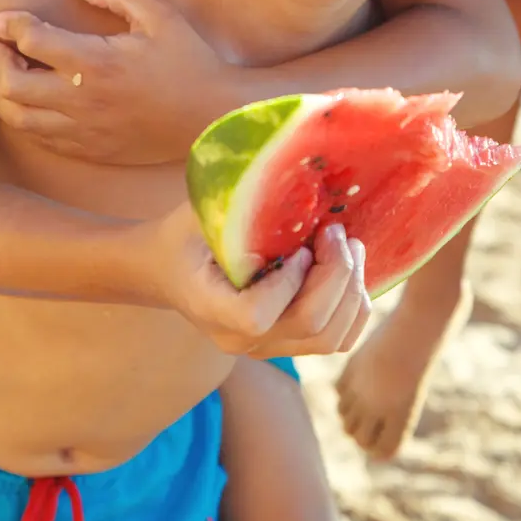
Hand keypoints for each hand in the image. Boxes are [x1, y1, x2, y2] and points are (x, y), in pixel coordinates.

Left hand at [0, 0, 233, 164]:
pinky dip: (26, 119)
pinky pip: (41, 138)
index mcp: (95, 62)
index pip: (33, 41)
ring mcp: (83, 130)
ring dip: (4, 95)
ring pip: (18, 118)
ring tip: (7, 77)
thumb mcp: (161, 15)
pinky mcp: (90, 149)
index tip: (3, 19)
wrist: (212, 117)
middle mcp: (81, 100)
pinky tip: (32, 105)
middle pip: (12, 85)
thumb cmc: (189, 62)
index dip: (11, 26)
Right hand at [144, 208, 372, 357]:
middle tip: (338, 233)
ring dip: (352, 290)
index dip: (288, 282)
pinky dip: (354, 309)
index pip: (258, 316)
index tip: (298, 245)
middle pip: (310, 325)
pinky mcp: (286, 345)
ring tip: (351, 248)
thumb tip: (291, 172)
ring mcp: (265, 348)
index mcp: (211, 308)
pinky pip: (336, 341)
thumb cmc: (184, 234)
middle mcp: (240, 340)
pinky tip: (349, 273)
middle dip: (337, 274)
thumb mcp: (200, 214)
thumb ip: (239, 204)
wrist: (166, 269)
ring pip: (330, 339)